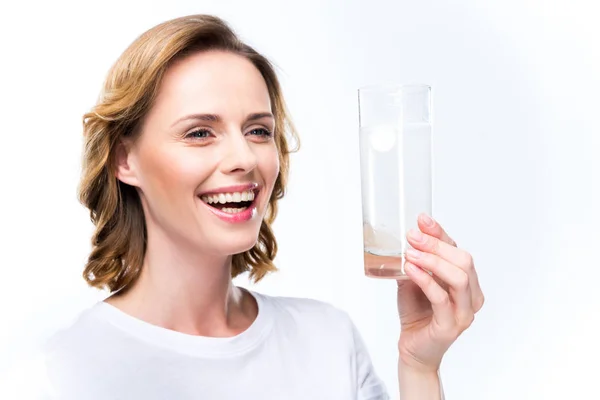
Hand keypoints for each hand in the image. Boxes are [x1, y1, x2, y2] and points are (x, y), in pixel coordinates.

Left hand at [397, 213, 484, 372]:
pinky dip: (425, 279)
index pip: (457, 250)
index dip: (440, 233)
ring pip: (458, 277)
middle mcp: (472, 295)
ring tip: (410, 252)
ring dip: (432, 260)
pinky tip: (410, 269)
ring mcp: (465, 312)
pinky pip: (441, 297)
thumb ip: (416, 260)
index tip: (422, 219)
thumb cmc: (416, 313)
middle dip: (436, 244)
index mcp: (467, 281)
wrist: (412, 348)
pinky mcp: (451, 325)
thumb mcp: (415, 279)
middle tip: (412, 236)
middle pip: (463, 260)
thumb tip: (409, 234)